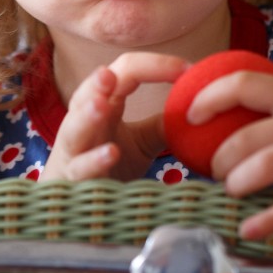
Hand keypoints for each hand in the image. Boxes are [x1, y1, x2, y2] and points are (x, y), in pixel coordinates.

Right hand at [41, 52, 187, 181]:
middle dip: (98, 83)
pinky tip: (111, 153)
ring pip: (75, 128)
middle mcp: (85, 121)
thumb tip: (199, 108)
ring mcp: (75, 150)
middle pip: (88, 94)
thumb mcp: (142, 142)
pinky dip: (94, 161)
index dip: (154, 66)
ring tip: (100, 104)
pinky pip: (81, 169)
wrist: (81, 205)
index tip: (188, 70)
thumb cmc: (111, 165)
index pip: (125, 73)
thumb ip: (164, 124)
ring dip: (87, 116)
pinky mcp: (73, 179)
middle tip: (109, 74)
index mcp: (104, 104)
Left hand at [188, 71, 272, 238]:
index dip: (209, 95)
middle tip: (215, 172)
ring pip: (265, 165)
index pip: (244, 82)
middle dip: (220, 157)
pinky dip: (269, 220)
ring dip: (238, 183)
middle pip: (245, 133)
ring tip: (233, 194)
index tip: (189, 112)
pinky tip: (251, 231)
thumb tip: (252, 125)